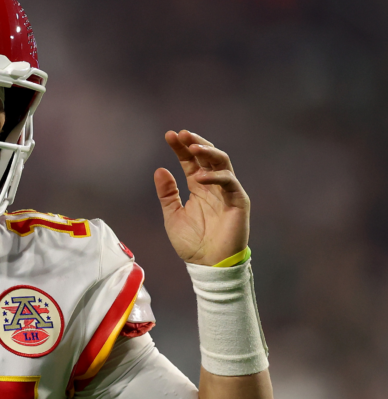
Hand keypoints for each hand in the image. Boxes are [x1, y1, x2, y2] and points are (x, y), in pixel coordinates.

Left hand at [154, 130, 248, 264]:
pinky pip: (229, 182)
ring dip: (208, 152)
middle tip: (181, 134)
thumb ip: (167, 193)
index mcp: (199, 187)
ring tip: (192, 147)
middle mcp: (214, 185)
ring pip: (222, 162)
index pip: (190, 161)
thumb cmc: (192, 243)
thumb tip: (160, 169)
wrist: (207, 265)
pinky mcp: (238, 201)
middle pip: (207, 156)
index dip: (180, 148)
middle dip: (195, 142)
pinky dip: (215, 177)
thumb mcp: (172, 215)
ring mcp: (227, 191)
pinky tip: (200, 178)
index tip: (169, 135)